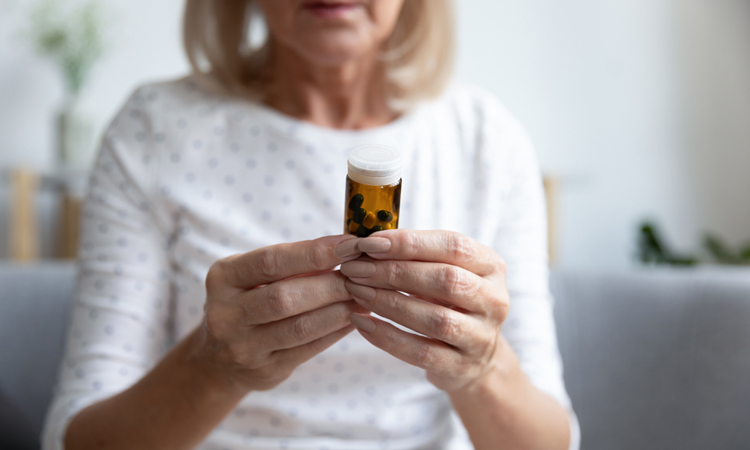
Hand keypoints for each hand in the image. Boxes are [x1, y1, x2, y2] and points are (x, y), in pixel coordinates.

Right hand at [193, 235, 367, 392]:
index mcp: (223, 277)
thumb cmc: (250, 302)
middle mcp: (226, 313)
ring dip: (339, 310)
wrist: (220, 359)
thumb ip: (293, 264)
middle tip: (363, 274)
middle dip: (330, 284)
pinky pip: (308, 349)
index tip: (349, 245)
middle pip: (285, 297)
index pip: (271, 261)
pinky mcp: (264, 371)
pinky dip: (336, 332)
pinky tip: (355, 318)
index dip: (314, 252)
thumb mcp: (255, 277)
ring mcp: (243, 346)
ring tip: (365, 296)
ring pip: (300, 327)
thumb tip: (346, 249)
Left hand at [340, 229, 508, 392]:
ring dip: (388, 303)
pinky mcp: (461, 366)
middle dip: (393, 272)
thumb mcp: (446, 271)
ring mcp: (481, 336)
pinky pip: (421, 352)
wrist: (476, 357)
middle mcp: (494, 300)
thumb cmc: (451, 302)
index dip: (409, 243)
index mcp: (491, 266)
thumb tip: (368, 241)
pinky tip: (363, 324)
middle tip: (355, 268)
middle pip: (445, 280)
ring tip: (357, 292)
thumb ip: (416, 255)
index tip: (369, 242)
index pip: (453, 246)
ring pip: (435, 318)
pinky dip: (388, 337)